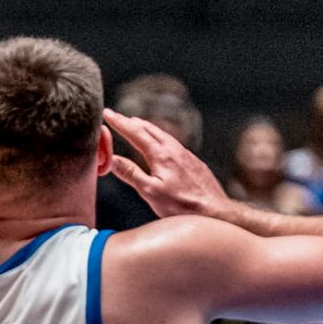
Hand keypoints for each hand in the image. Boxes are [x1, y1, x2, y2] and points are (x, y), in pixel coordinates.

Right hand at [104, 108, 231, 218]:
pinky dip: (161, 138)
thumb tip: (111, 158)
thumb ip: (131, 173)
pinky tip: (161, 145)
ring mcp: (186, 155)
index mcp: (161, 155)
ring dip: (147, 129)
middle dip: (132, 122)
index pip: (135, 133)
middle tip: (118, 117)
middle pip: (150, 129)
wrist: (215, 210)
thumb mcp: (150, 192)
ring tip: (137, 126)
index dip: (119, 122)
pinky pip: (173, 144)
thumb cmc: (182, 206)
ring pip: (163, 135)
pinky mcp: (194, 163)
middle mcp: (174, 150)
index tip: (107, 112)